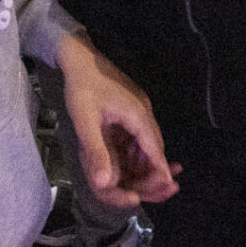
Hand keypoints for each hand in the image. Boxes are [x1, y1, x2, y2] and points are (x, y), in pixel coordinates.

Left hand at [56, 32, 180, 209]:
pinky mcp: (130, 108)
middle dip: (157, 170)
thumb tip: (104, 184)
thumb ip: (96, 152)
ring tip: (148, 182)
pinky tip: (133, 162)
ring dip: (148, 162)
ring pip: (148, 142)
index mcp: (137, 115)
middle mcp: (143, 112)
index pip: (155, 150)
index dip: (161, 171)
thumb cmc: (81, 86)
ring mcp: (137, 109)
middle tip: (164, 190)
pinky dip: (138, 151)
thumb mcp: (85, 120)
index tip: (167, 188)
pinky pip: (139, 135)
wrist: (78, 55)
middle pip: (155, 148)